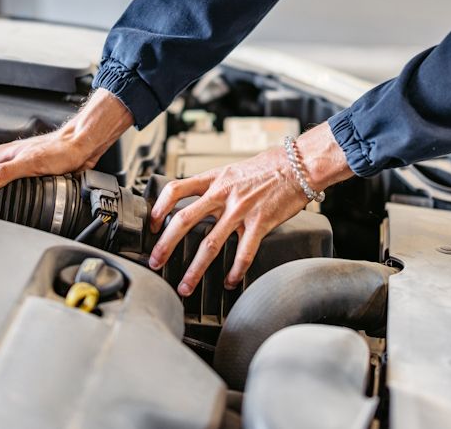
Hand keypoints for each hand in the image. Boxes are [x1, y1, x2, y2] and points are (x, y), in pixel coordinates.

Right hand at [0, 89, 133, 189]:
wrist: (84, 146)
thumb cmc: (60, 149)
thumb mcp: (29, 163)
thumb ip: (4, 173)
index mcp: (4, 154)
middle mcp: (11, 159)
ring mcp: (23, 167)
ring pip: (5, 183)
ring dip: (3, 194)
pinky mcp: (36, 175)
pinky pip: (22, 188)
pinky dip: (20, 196)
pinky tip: (22, 204)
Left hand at [147, 124, 354, 295]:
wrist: (299, 165)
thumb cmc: (269, 166)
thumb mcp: (233, 169)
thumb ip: (215, 186)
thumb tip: (199, 201)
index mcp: (214, 179)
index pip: (175, 190)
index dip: (159, 208)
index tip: (152, 224)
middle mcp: (223, 194)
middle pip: (184, 220)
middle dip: (165, 244)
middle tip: (155, 261)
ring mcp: (241, 210)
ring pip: (209, 243)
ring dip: (194, 269)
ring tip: (185, 285)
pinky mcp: (260, 223)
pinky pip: (243, 252)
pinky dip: (235, 271)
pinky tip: (231, 282)